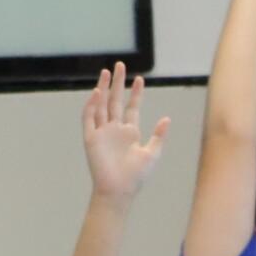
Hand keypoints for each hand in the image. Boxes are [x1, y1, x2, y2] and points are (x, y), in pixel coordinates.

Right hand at [81, 62, 170, 200]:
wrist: (119, 190)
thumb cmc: (136, 176)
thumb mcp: (152, 153)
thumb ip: (159, 135)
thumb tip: (167, 118)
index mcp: (130, 132)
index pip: (132, 107)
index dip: (135, 93)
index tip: (139, 79)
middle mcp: (115, 129)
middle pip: (115, 101)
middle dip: (117, 83)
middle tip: (119, 65)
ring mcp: (102, 132)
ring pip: (101, 105)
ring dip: (103, 89)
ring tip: (106, 72)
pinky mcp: (91, 138)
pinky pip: (89, 118)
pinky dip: (92, 105)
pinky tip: (98, 92)